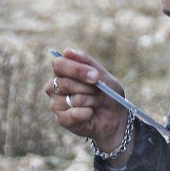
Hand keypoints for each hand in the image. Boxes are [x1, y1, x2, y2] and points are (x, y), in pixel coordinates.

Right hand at [44, 48, 131, 162]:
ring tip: (96, 103)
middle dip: (89, 89)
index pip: (59, 64)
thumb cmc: (107, 93)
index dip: (77, 70)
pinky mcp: (61, 119)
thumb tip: (67, 52)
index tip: (96, 77)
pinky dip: (87, 113)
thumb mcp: (102, 75)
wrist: (115, 117)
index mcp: (62, 71)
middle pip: (65, 83)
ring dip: (92, 102)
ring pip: (73, 99)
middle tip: (99, 93)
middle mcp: (54, 86)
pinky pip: (73, 114)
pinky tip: (91, 113)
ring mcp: (55, 103)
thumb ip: (86, 62)